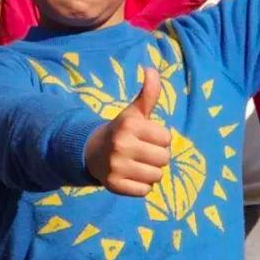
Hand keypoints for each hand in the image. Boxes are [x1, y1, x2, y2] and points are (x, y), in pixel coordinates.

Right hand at [84, 69, 170, 195]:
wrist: (92, 151)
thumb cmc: (122, 130)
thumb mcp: (134, 112)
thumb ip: (148, 93)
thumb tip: (151, 69)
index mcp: (129, 125)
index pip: (167, 139)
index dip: (160, 139)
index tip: (146, 137)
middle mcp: (121, 145)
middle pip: (164, 159)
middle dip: (157, 156)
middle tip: (142, 152)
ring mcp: (116, 166)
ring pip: (156, 176)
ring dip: (150, 172)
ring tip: (137, 164)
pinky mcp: (114, 185)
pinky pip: (144, 191)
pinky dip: (141, 186)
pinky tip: (130, 175)